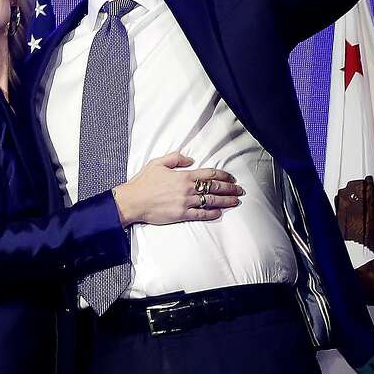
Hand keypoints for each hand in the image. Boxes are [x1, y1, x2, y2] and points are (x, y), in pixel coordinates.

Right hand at [111, 152, 242, 225]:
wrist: (133, 201)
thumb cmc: (144, 182)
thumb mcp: (158, 163)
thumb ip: (176, 158)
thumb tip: (190, 159)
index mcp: (183, 175)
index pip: (209, 174)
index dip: (223, 175)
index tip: (232, 177)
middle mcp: (187, 189)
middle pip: (214, 188)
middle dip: (229, 188)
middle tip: (240, 190)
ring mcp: (185, 203)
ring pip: (211, 201)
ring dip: (225, 201)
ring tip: (235, 201)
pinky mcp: (181, 215)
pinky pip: (201, 214)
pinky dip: (212, 214)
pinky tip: (219, 213)